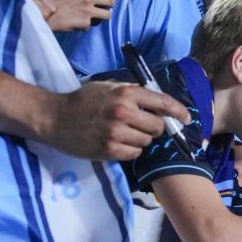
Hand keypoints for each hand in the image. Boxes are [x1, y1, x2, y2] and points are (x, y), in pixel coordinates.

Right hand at [44, 82, 189, 160]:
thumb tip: (159, 104)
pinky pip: (134, 154)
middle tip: (143, 125)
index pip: (163, 103)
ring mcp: (116, 133)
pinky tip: (119, 143)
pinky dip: (131, 150)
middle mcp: (123, 112)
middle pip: (157, 126)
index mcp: (126, 93)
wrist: (55, 118)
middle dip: (154, 127)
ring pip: (146, 142)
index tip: (186, 118)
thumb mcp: (109, 87)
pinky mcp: (109, 150)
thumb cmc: (83, 100)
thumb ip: (133, 93)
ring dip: (141, 139)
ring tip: (125, 133)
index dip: (179, 112)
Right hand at [45, 0, 115, 30]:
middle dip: (110, 3)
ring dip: (103, 15)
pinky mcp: (86, 23)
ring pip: (107, 15)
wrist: (45, 14)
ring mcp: (88, 11)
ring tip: (95, 16)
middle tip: (106, 5)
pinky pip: (90, 25)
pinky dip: (84, 25)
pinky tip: (76, 23)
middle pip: (111, 0)